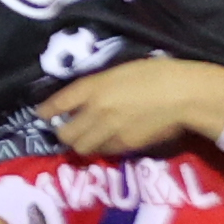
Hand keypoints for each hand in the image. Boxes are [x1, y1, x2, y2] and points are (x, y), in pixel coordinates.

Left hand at [35, 56, 223, 155]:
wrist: (180, 94)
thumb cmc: (153, 72)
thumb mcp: (117, 71)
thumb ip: (97, 86)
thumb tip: (84, 97)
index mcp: (93, 86)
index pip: (58, 103)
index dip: (47, 111)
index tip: (42, 114)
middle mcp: (95, 111)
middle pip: (66, 134)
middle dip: (63, 132)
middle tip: (67, 127)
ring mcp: (110, 131)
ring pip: (82, 148)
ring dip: (80, 143)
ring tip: (86, 137)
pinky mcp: (126, 146)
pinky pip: (104, 151)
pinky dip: (101, 148)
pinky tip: (107, 140)